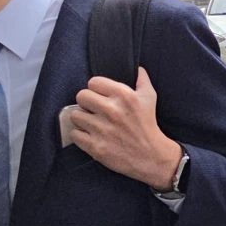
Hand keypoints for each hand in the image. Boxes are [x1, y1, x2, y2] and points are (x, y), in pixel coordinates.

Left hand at [71, 68, 180, 190]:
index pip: (93, 82)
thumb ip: (142, 80)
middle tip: (93, 109)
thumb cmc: (148, 125)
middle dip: (86, 102)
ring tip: (91, 123)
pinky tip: (90, 135)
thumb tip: (138, 69)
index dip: (96, 89)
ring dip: (82, 119)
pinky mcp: (95, 146)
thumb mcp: (149, 98)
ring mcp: (101, 129)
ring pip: (75, 115)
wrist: (151, 156)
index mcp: (123, 95)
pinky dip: (80, 135)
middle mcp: (111, 110)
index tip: (100, 96)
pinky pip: (75, 134)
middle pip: (81, 96)